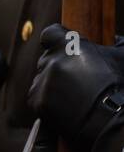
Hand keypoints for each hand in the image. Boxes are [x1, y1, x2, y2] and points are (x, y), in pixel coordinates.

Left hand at [27, 23, 123, 151]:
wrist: (110, 118)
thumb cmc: (119, 86)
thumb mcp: (120, 58)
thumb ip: (113, 46)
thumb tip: (117, 40)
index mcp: (69, 45)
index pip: (50, 33)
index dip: (54, 40)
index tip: (60, 46)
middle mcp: (52, 60)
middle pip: (47, 58)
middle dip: (57, 66)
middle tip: (75, 78)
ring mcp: (42, 80)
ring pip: (41, 78)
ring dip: (51, 84)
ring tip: (72, 95)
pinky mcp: (36, 100)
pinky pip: (36, 96)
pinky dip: (46, 100)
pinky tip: (64, 106)